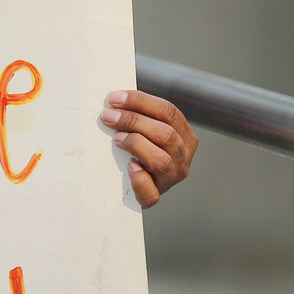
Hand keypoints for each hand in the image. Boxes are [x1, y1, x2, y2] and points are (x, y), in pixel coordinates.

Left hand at [101, 90, 197, 207]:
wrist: (134, 184)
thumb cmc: (139, 149)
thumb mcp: (147, 130)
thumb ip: (140, 115)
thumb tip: (115, 97)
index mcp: (184, 136)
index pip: (168, 111)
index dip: (140, 101)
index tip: (114, 98)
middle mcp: (183, 157)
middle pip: (165, 134)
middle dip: (133, 120)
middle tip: (108, 116)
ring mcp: (171, 178)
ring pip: (161, 160)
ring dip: (136, 144)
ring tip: (117, 138)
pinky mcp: (156, 196)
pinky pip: (151, 192)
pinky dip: (139, 179)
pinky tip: (129, 166)